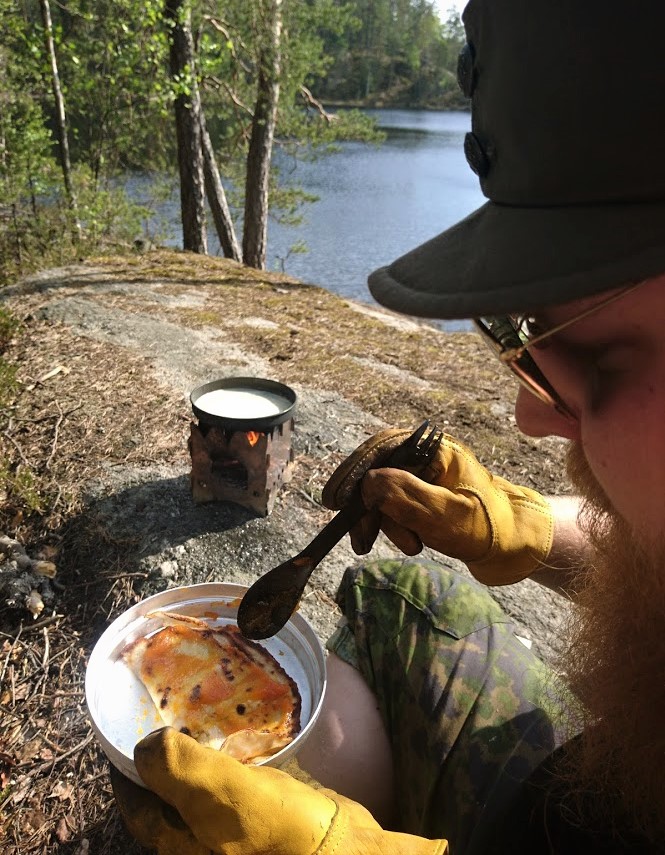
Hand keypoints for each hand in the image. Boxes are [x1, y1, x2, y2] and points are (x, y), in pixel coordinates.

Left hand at [111, 727, 446, 854]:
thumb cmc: (280, 832)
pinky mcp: (258, 825)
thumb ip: (182, 768)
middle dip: (162, 759)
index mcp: (179, 846)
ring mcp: (230, 837)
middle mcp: (198, 845)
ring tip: (197, 718)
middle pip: (166, 798)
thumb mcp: (224, 795)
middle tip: (164, 715)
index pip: (137, 805)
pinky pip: (229, 791)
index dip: (126, 768)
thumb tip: (144, 743)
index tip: (124, 731)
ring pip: (198, 794)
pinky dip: (226, 765)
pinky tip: (238, 740)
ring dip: (195, 760)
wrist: (343, 852)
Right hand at [322, 429, 553, 584]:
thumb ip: (405, 495)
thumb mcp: (445, 514)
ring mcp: (425, 476)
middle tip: (362, 541)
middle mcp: (426, 456)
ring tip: (412, 546)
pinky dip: (395, 526)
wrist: (518, 547)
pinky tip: (411, 543)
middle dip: (369, 508)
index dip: (353, 473)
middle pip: (377, 473)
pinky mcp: (425, 496)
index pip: (380, 450)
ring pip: (384, 494)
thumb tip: (368, 482)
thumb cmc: (488, 527)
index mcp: (433, 448)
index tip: (334, 500)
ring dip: (387, 522)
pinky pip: (396, 506)